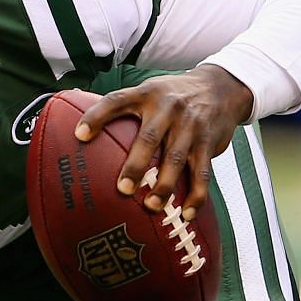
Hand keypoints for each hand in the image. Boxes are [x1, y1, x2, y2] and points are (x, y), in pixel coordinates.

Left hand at [74, 65, 252, 219]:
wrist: (221, 87)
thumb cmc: (174, 96)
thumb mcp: (150, 90)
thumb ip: (125, 108)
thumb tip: (84, 132)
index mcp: (147, 94)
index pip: (116, 101)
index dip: (96, 116)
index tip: (79, 135)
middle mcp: (168, 108)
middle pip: (149, 137)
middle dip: (136, 164)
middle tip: (123, 188)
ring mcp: (190, 126)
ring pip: (176, 159)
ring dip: (164, 185)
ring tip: (151, 206)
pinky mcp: (208, 143)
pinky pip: (202, 172)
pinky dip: (196, 195)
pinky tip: (187, 213)